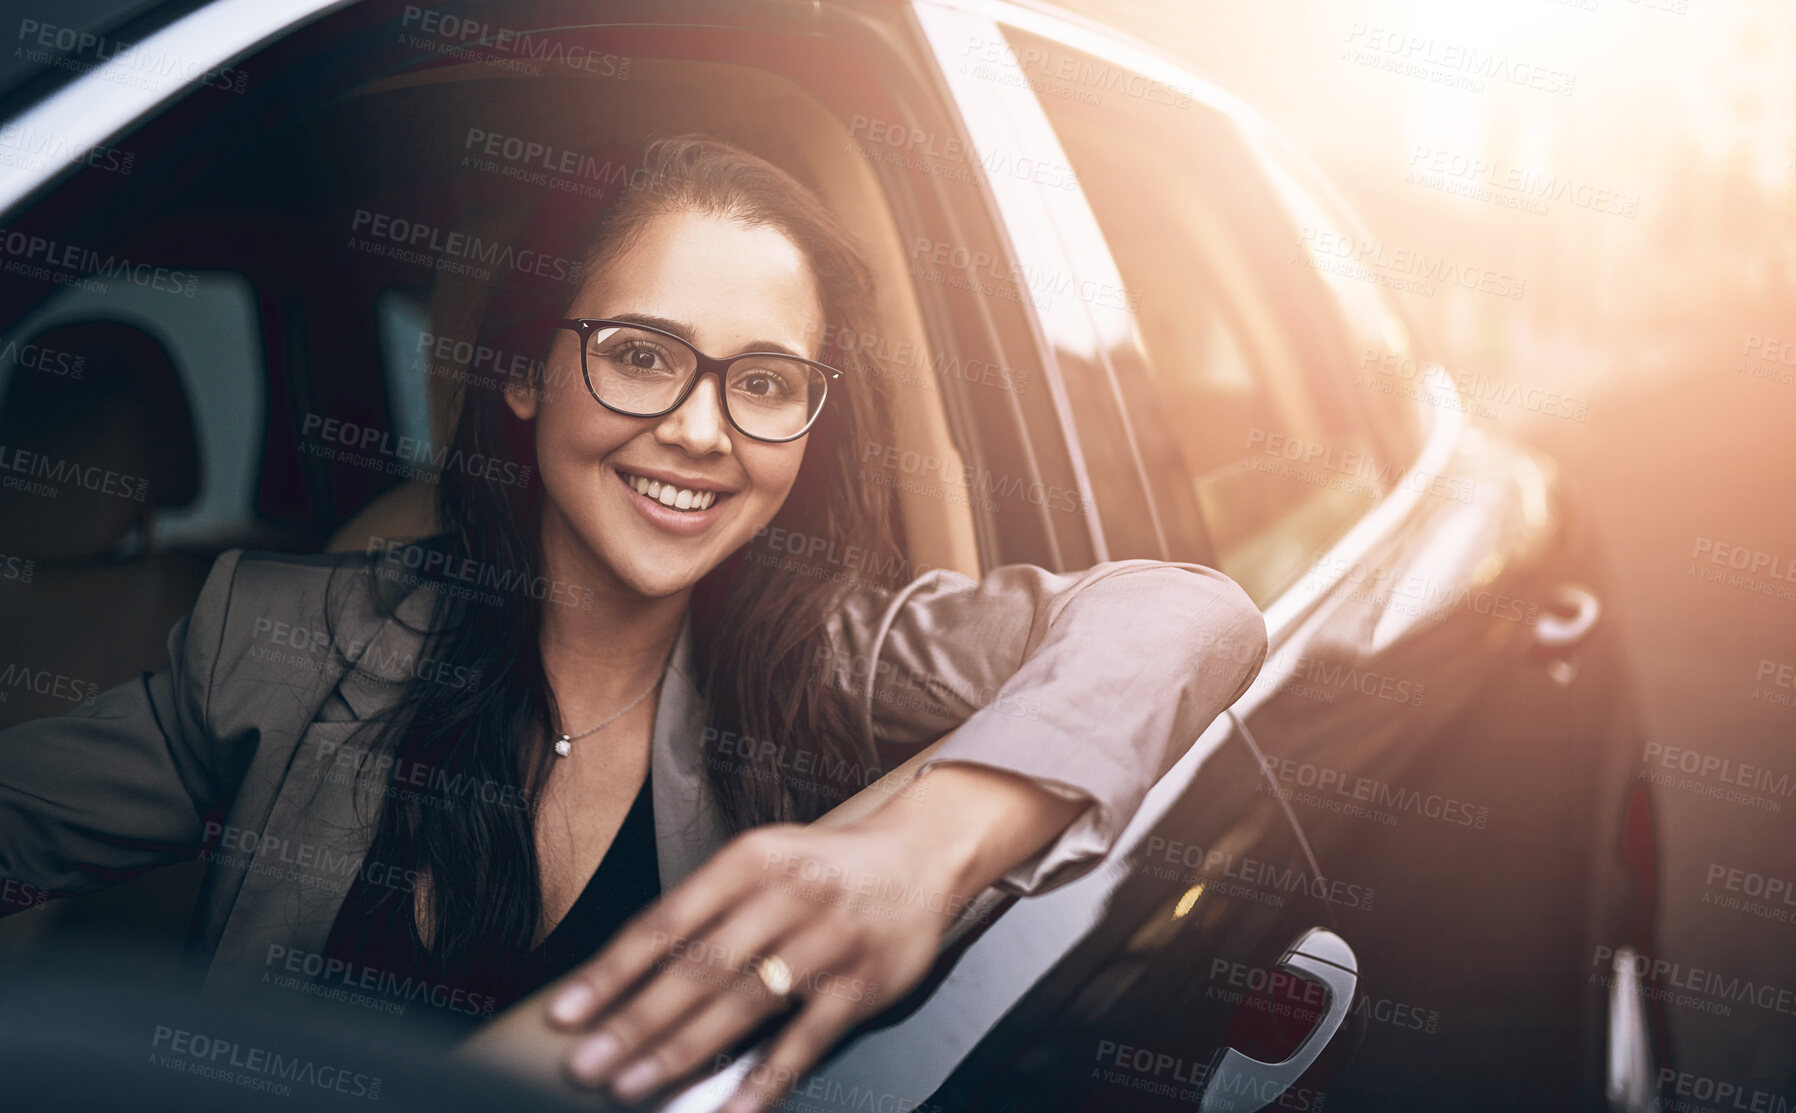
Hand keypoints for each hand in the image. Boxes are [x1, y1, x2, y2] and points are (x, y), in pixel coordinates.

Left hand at [543, 821, 967, 1112]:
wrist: (923, 855)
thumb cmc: (825, 867)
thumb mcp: (763, 861)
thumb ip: (705, 910)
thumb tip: (628, 977)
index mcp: (750, 859)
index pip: (666, 921)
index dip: (612, 971)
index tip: (568, 1012)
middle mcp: (788, 896)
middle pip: (698, 967)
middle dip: (635, 1021)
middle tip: (587, 1063)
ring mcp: (828, 941)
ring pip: (744, 1004)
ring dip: (682, 1050)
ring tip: (632, 1084)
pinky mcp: (863, 984)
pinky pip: (806, 1039)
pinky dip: (765, 1077)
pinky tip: (728, 1107)